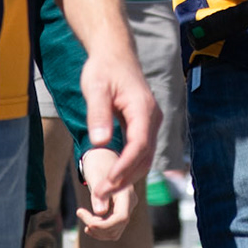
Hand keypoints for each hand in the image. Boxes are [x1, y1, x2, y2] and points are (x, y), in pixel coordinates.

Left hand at [75, 147, 138, 240]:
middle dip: (98, 227)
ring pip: (115, 231)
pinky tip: (89, 222)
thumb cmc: (98, 163)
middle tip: (80, 212)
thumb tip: (100, 213)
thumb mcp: (95, 175)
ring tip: (83, 215)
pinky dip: (100, 229)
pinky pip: (113, 228)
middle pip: (117, 226)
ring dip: (98, 230)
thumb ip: (99, 194)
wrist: (102, 155)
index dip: (103, 225)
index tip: (84, 218)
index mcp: (127, 192)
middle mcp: (130, 201)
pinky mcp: (120, 211)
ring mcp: (126, 207)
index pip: (121, 218)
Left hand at [78, 49, 159, 202]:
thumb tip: (100, 142)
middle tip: (101, 194)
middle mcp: (152, 118)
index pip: (139, 145)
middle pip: (145, 157)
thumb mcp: (95, 88)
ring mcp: (151, 122)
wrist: (114, 53)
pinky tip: (112, 177)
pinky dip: (129, 167)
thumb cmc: (103, 68)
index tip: (108, 182)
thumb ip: (98, 114)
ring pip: (145, 158)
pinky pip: (141, 152)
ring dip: (127, 177)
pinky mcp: (144, 125)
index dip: (125, 167)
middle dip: (125, 178)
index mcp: (143, 109)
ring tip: (104, 190)